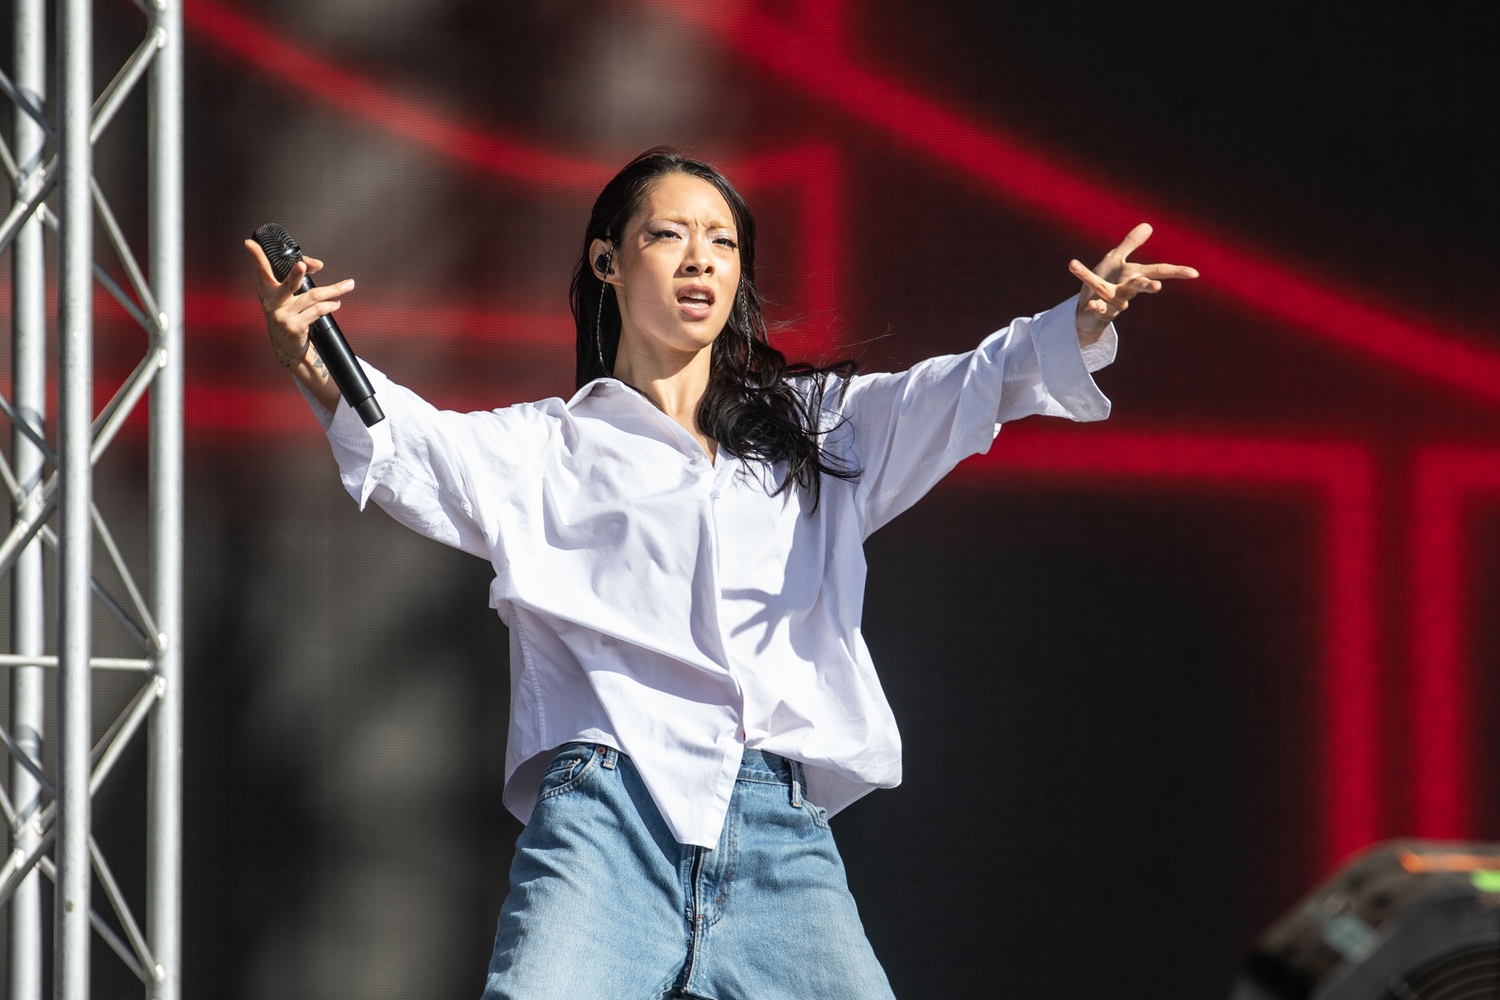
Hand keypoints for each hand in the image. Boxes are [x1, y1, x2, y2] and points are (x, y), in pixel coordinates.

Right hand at [243, 238, 353, 374]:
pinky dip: (330, 306)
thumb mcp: (288, 298)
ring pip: (313, 297)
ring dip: (333, 290)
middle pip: (288, 284)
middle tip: (303, 265)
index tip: (249, 243)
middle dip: (296, 274)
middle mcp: (272, 303)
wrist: (288, 347)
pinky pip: (317, 311)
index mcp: (267, 291)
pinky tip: (336, 304)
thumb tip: (317, 264)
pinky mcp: (294, 327)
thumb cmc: (289, 315)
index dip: (255, 256)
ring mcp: (282, 316)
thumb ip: (299, 279)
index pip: (261, 271)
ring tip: (348, 285)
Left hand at [1070, 223, 1197, 346]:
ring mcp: (1113, 303)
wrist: (1087, 310)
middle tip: (1156, 288)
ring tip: (1098, 288)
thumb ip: (1130, 243)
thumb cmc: (1105, 281)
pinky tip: (1092, 304)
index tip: (1194, 274)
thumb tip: (1148, 225)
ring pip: (1109, 293)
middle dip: (1147, 286)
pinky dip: (1095, 306)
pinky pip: (1097, 309)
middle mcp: (1126, 290)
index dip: (1176, 272)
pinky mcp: (1098, 312)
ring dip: (1102, 289)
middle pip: (1139, 286)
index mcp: (1132, 275)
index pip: (1157, 272)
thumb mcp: (1116, 260)